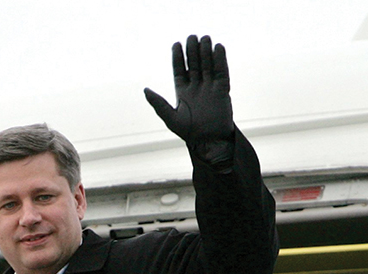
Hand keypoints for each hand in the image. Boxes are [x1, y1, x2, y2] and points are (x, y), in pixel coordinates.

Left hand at [143, 35, 233, 166]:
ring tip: (204, 38)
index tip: (176, 44)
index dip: (178, 58)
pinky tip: (217, 48)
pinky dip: (220, 60)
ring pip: (208, 65)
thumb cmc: (188, 132)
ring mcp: (210, 87)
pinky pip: (221, 71)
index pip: (180, 70)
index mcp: (182, 92)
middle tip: (191, 37)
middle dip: (192, 51)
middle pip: (194, 64)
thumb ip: (158, 103)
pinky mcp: (223, 89)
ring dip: (205, 52)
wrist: (208, 141)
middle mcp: (196, 87)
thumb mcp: (170, 117)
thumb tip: (145, 90)